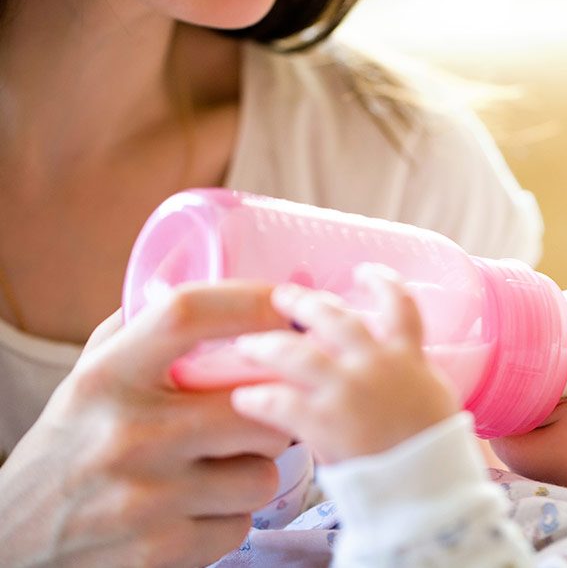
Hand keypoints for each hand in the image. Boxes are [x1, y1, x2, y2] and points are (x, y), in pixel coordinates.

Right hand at [0, 282, 293, 567]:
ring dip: (253, 469)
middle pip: (256, 402)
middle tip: (258, 411)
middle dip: (272, 408)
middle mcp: (128, 433)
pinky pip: (241, 523)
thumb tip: (205, 283)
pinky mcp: (161, 551)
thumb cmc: (67, 449)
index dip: (248, 301)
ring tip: (217, 467)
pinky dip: (228, 517)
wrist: (12, 547)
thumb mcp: (86, 379)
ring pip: (263, 471)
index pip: (187, 315)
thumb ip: (140, 332)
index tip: (283, 304)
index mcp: (106, 377)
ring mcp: (146, 497)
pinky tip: (195, 510)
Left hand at [230, 269, 459, 465]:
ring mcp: (348, 390)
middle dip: (304, 304)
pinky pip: (279, 401)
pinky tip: (243, 398)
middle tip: (282, 297)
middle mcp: (376, 363)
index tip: (364, 271)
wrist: (430, 488)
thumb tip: (390, 367)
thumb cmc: (436, 452)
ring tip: (247, 345)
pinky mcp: (324, 422)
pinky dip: (258, 398)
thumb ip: (408, 376)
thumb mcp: (434, 400)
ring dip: (268, 346)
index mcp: (408, 357)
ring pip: (297, 353)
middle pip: (334, 318)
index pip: (401, 303)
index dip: (382, 282)